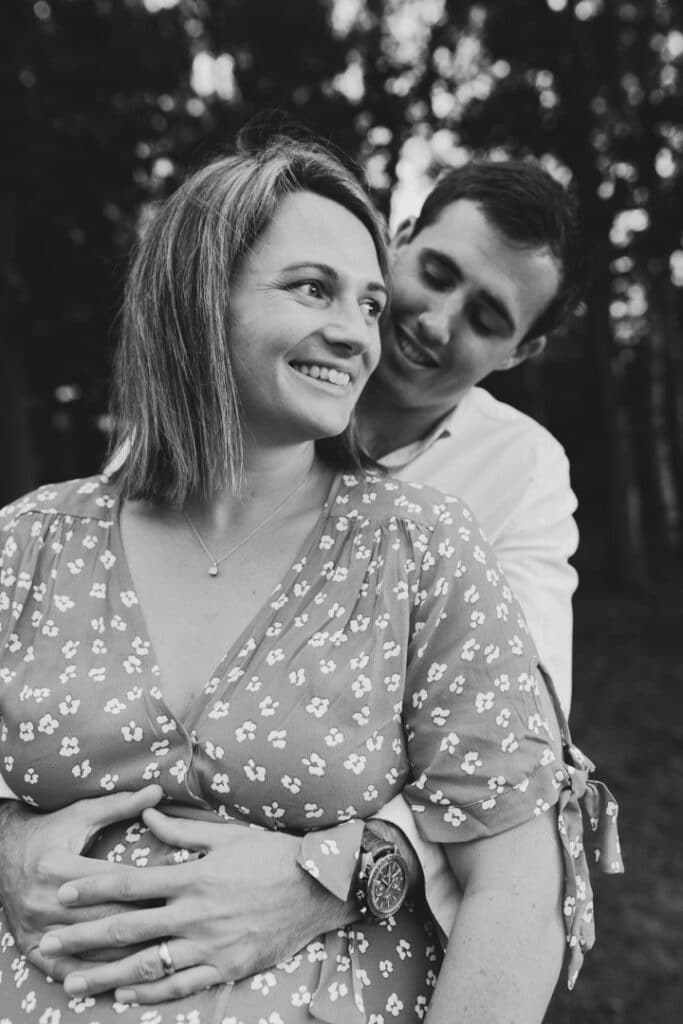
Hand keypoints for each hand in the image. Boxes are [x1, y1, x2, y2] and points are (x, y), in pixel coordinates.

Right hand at [0, 786, 162, 979]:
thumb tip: (157, 790)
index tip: (179, 892)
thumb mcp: (81, 815)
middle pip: (105, 918)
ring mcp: (35, 928)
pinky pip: (67, 970)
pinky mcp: (30, 948)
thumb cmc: (50, 832)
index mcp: (57, 867)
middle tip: (180, 927)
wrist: (3, 854)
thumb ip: (121, 805)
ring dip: (127, 954)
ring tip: (163, 954)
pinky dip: (96, 974)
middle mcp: (44, 900)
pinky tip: (123, 977)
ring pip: (90, 948)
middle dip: (145, 923)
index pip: (113, 883)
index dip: (148, 888)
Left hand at [40, 808, 356, 1003]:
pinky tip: (125, 995)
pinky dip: (151, 994)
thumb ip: (183, 831)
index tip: (63, 891)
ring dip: (106, 974)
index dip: (94, 887)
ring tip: (74, 983)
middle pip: (129, 927)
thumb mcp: (228, 836)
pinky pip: (182, 986)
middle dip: (84, 935)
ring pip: (148, 964)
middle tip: (49, 943)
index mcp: (194, 877)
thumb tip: (147, 813)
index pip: (132, 883)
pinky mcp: (228, 967)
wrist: (320, 887)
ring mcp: (211, 945)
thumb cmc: (274, 855)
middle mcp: (196, 913)